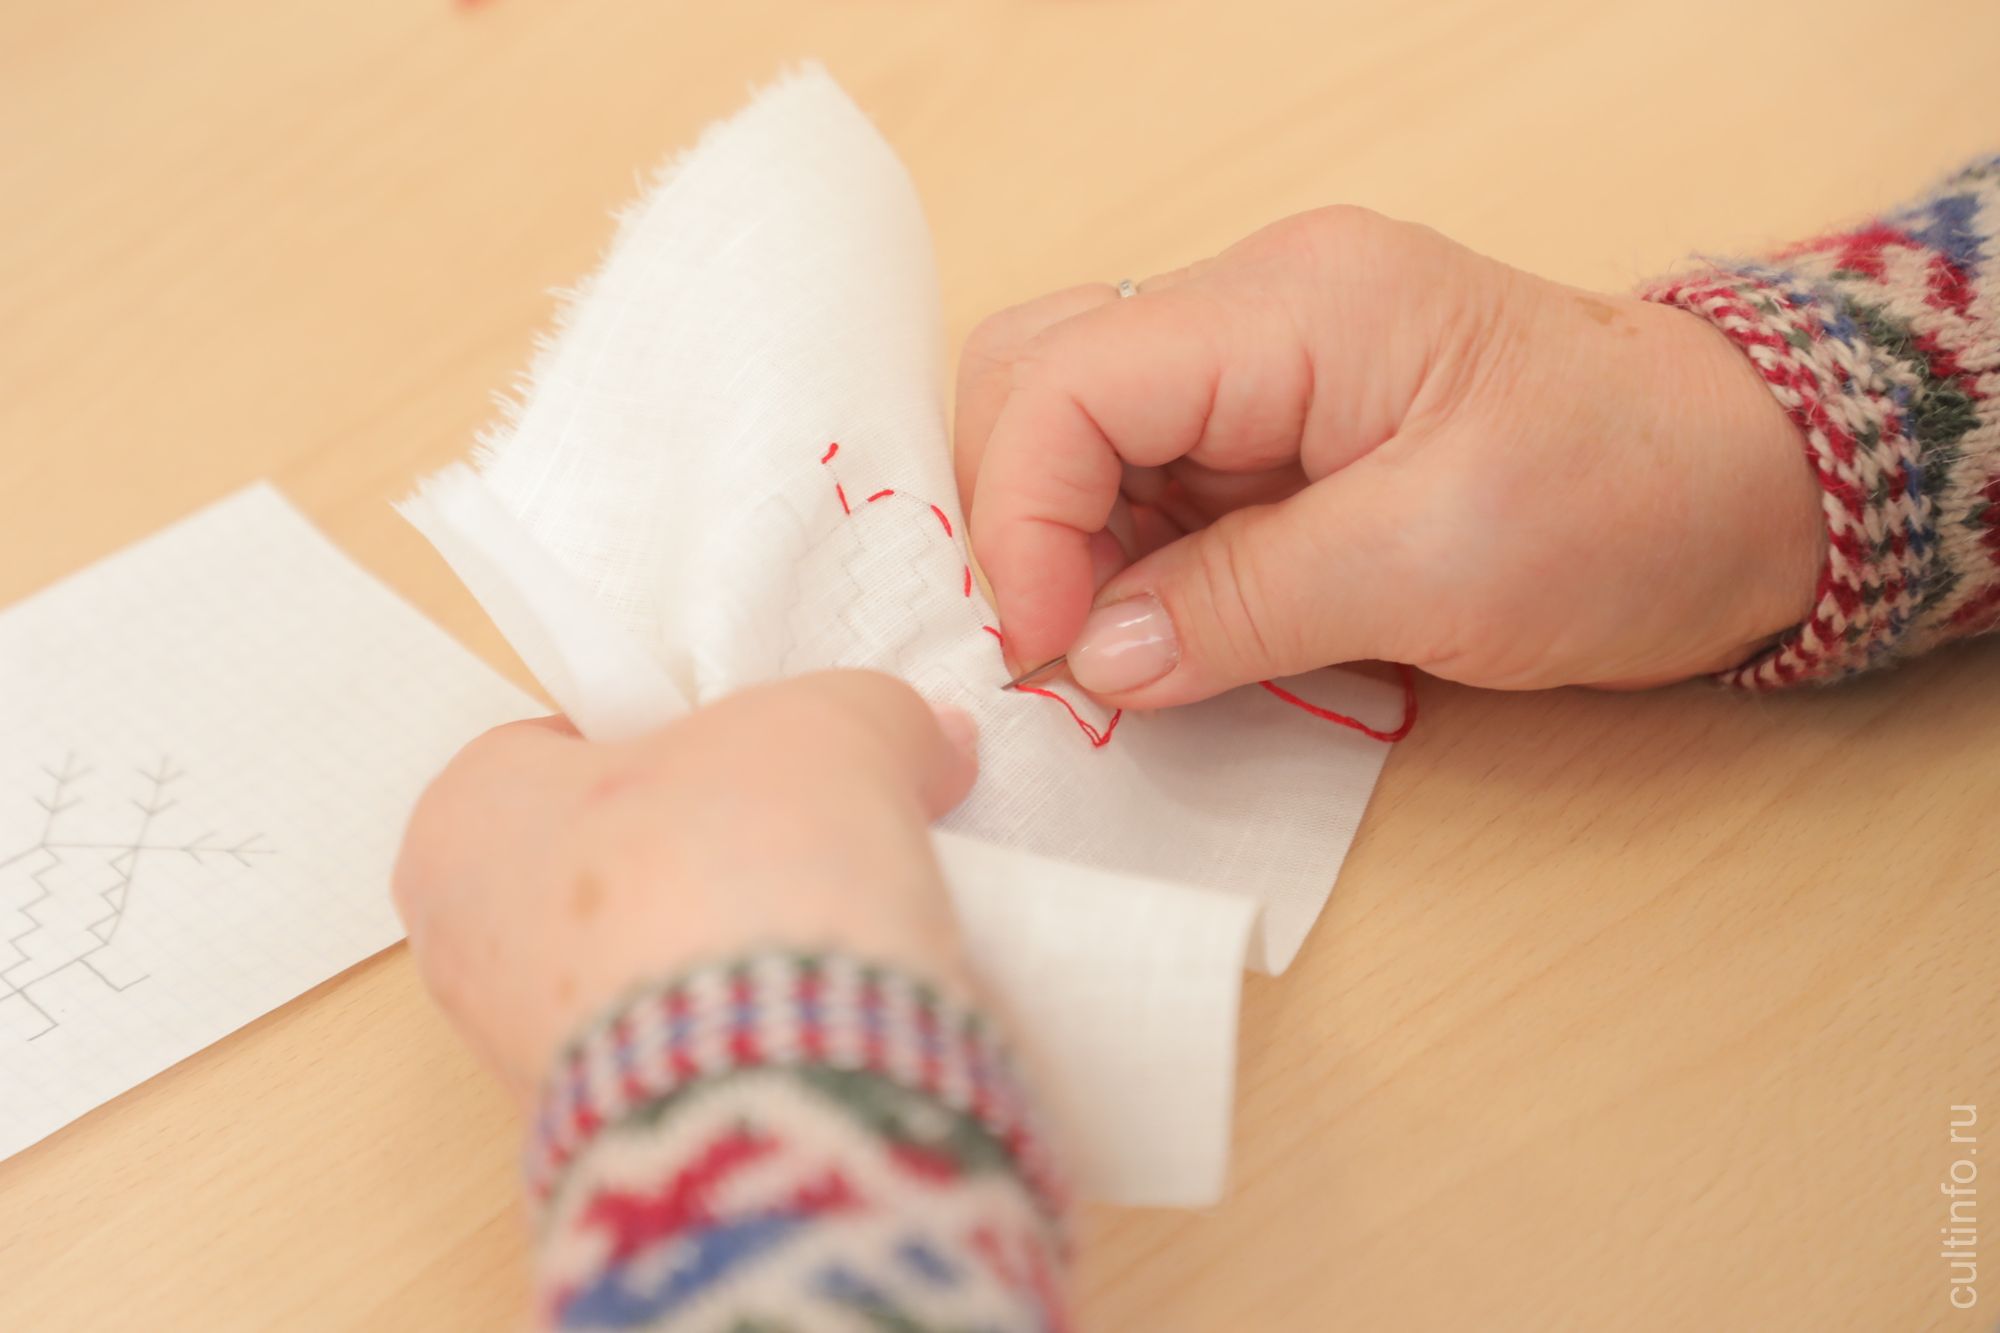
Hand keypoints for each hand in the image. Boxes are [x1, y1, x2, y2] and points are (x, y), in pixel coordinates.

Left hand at [391, 672, 980, 1101]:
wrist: (770, 1077)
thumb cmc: (739, 863)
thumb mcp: (834, 728)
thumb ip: (879, 715)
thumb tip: (932, 742)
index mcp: (463, 813)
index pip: (551, 749)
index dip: (660, 742)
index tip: (744, 759)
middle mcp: (459, 944)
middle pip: (595, 862)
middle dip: (693, 852)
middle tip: (796, 840)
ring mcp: (522, 1059)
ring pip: (634, 970)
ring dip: (720, 951)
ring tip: (825, 933)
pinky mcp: (598, 1142)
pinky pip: (676, 1060)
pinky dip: (739, 1036)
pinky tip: (817, 1014)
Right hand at [956, 206, 1823, 697]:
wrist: (1751, 491)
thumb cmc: (1633, 505)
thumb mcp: (1441, 568)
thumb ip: (1244, 604)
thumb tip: (1088, 658)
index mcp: (1295, 304)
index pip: (1067, 377)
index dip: (1022, 520)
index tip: (1049, 651)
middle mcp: (1254, 311)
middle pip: (1037, 375)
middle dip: (1017, 518)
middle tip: (1058, 647)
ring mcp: (1259, 368)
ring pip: (1074, 432)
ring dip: (1062, 548)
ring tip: (1112, 654)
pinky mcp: (1274, 433)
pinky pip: (1143, 482)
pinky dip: (1117, 563)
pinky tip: (1153, 634)